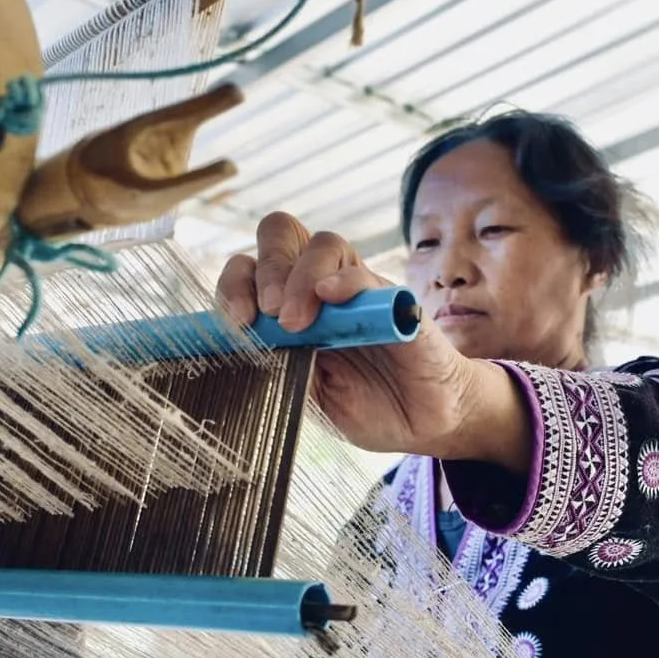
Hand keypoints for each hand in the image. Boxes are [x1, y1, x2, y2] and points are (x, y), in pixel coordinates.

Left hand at [214, 213, 528, 469]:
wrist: (424, 423)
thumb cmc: (365, 405)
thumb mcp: (308, 395)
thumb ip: (279, 367)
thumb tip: (238, 348)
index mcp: (291, 305)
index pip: (250, 268)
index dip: (234, 286)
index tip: (237, 323)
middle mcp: (322, 286)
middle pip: (281, 234)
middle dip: (265, 269)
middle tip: (265, 315)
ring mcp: (359, 290)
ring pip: (324, 244)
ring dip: (299, 276)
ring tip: (293, 322)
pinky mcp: (397, 301)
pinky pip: (367, 275)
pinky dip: (344, 281)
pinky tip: (330, 297)